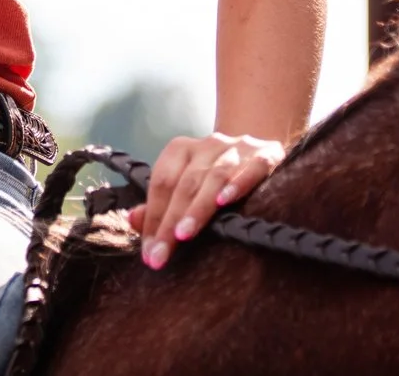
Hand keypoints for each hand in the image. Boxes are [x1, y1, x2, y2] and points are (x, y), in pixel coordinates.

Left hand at [127, 130, 283, 270]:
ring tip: (184, 235)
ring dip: (197, 208)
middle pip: (183, 183)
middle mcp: (208, 144)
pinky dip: (237, 184)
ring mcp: (238, 147)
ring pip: (213, 176)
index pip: (161, 183)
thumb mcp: (187, 186)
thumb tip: (132, 219)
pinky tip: (225, 202)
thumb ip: (159, 205)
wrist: (264, 152)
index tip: (149, 252)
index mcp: (182, 149)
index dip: (152, 217)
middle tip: (160, 255)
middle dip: (169, 221)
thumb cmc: (216, 178)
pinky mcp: (267, 154)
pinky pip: (252, 167)